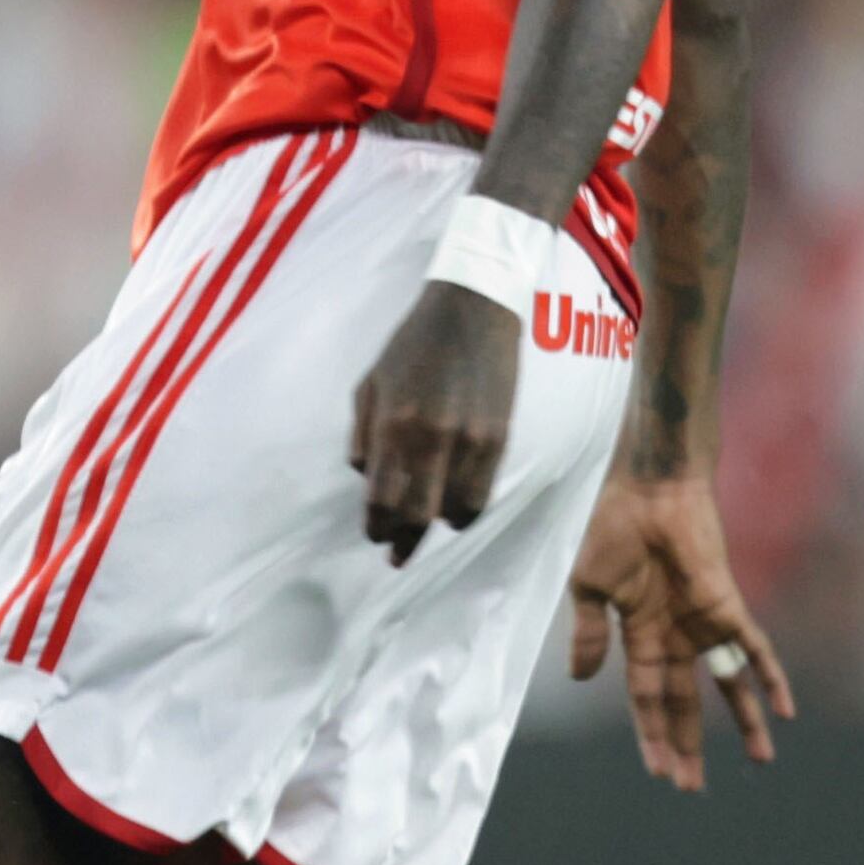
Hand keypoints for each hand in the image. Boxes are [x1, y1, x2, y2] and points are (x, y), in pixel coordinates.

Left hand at [347, 281, 520, 565]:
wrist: (473, 311)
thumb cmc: (412, 346)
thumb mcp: (369, 384)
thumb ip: (363, 436)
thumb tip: (365, 478)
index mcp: (394, 425)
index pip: (382, 497)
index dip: (377, 526)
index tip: (374, 537)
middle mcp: (433, 439)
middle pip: (417, 514)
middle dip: (403, 540)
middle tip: (395, 554)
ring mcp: (471, 440)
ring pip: (453, 510)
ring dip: (435, 526)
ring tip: (423, 530)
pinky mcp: (500, 437)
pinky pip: (483, 493)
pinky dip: (466, 510)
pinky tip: (454, 511)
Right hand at [564, 464, 792, 789]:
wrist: (645, 490)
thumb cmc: (609, 530)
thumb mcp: (587, 588)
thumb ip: (589, 633)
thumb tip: (578, 680)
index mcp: (638, 634)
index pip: (645, 698)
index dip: (652, 735)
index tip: (659, 771)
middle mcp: (675, 636)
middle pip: (685, 702)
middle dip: (689, 743)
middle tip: (693, 787)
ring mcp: (704, 623)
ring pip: (729, 684)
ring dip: (745, 722)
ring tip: (762, 759)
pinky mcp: (727, 605)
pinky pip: (756, 648)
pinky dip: (772, 677)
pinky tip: (787, 710)